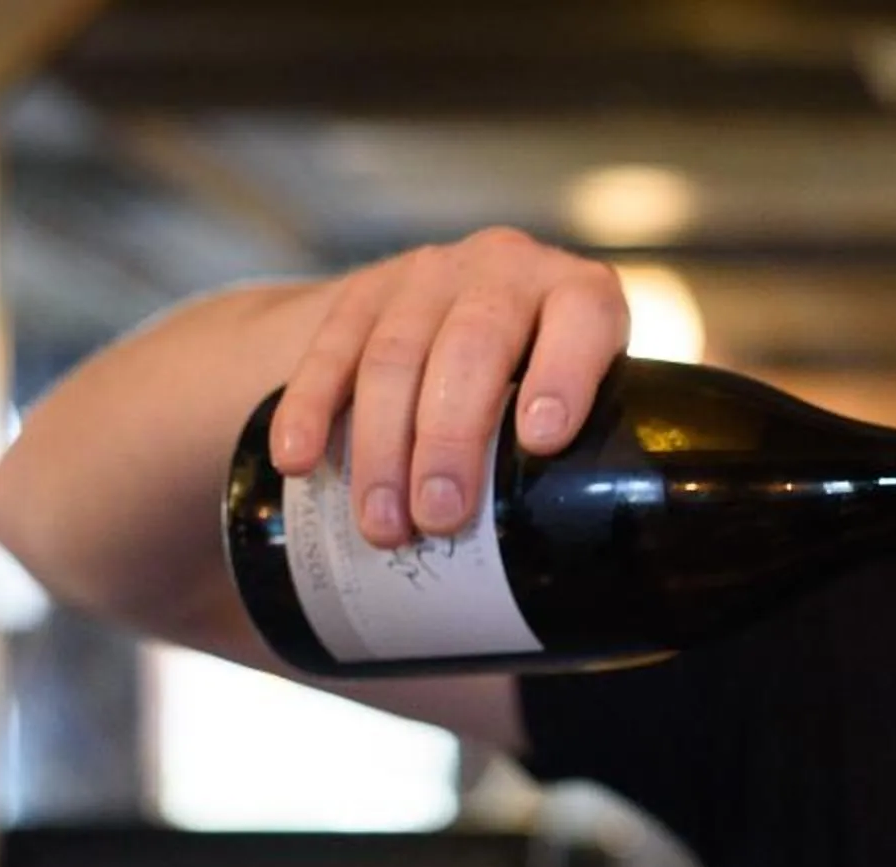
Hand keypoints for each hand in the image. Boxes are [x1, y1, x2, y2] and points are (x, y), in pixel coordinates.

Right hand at [264, 227, 628, 545]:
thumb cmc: (543, 383)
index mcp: (578, 295)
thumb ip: (595, 451)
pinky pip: (328, 351)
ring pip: (395, 357)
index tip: (540, 439)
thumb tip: (596, 567)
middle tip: (440, 517)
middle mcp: (504, 270)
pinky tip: (300, 463)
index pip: (579, 320)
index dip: (562, 375)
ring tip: (384, 525)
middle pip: (472, 348)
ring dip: (383, 449)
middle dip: (451, 440)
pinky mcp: (362, 294)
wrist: (458, 308)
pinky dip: (309, 411)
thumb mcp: (588, 399)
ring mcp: (429, 277)